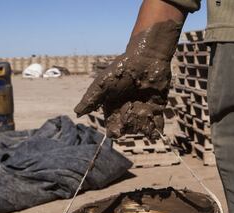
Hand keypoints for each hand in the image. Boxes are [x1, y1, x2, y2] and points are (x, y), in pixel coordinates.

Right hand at [74, 20, 181, 138]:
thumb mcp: (103, 84)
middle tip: (129, 122)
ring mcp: (143, 112)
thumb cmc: (122, 70)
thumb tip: (76, 113)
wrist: (146, 58)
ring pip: (142, 128)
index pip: (112, 126)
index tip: (116, 132)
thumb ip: (91, 99)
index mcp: (114, 110)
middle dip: (129, 129)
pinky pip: (157, 124)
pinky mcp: (157, 109)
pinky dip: (156, 131)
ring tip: (143, 121)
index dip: (114, 131)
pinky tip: (156, 134)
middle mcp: (127, 113)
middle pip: (128, 129)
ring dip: (143, 128)